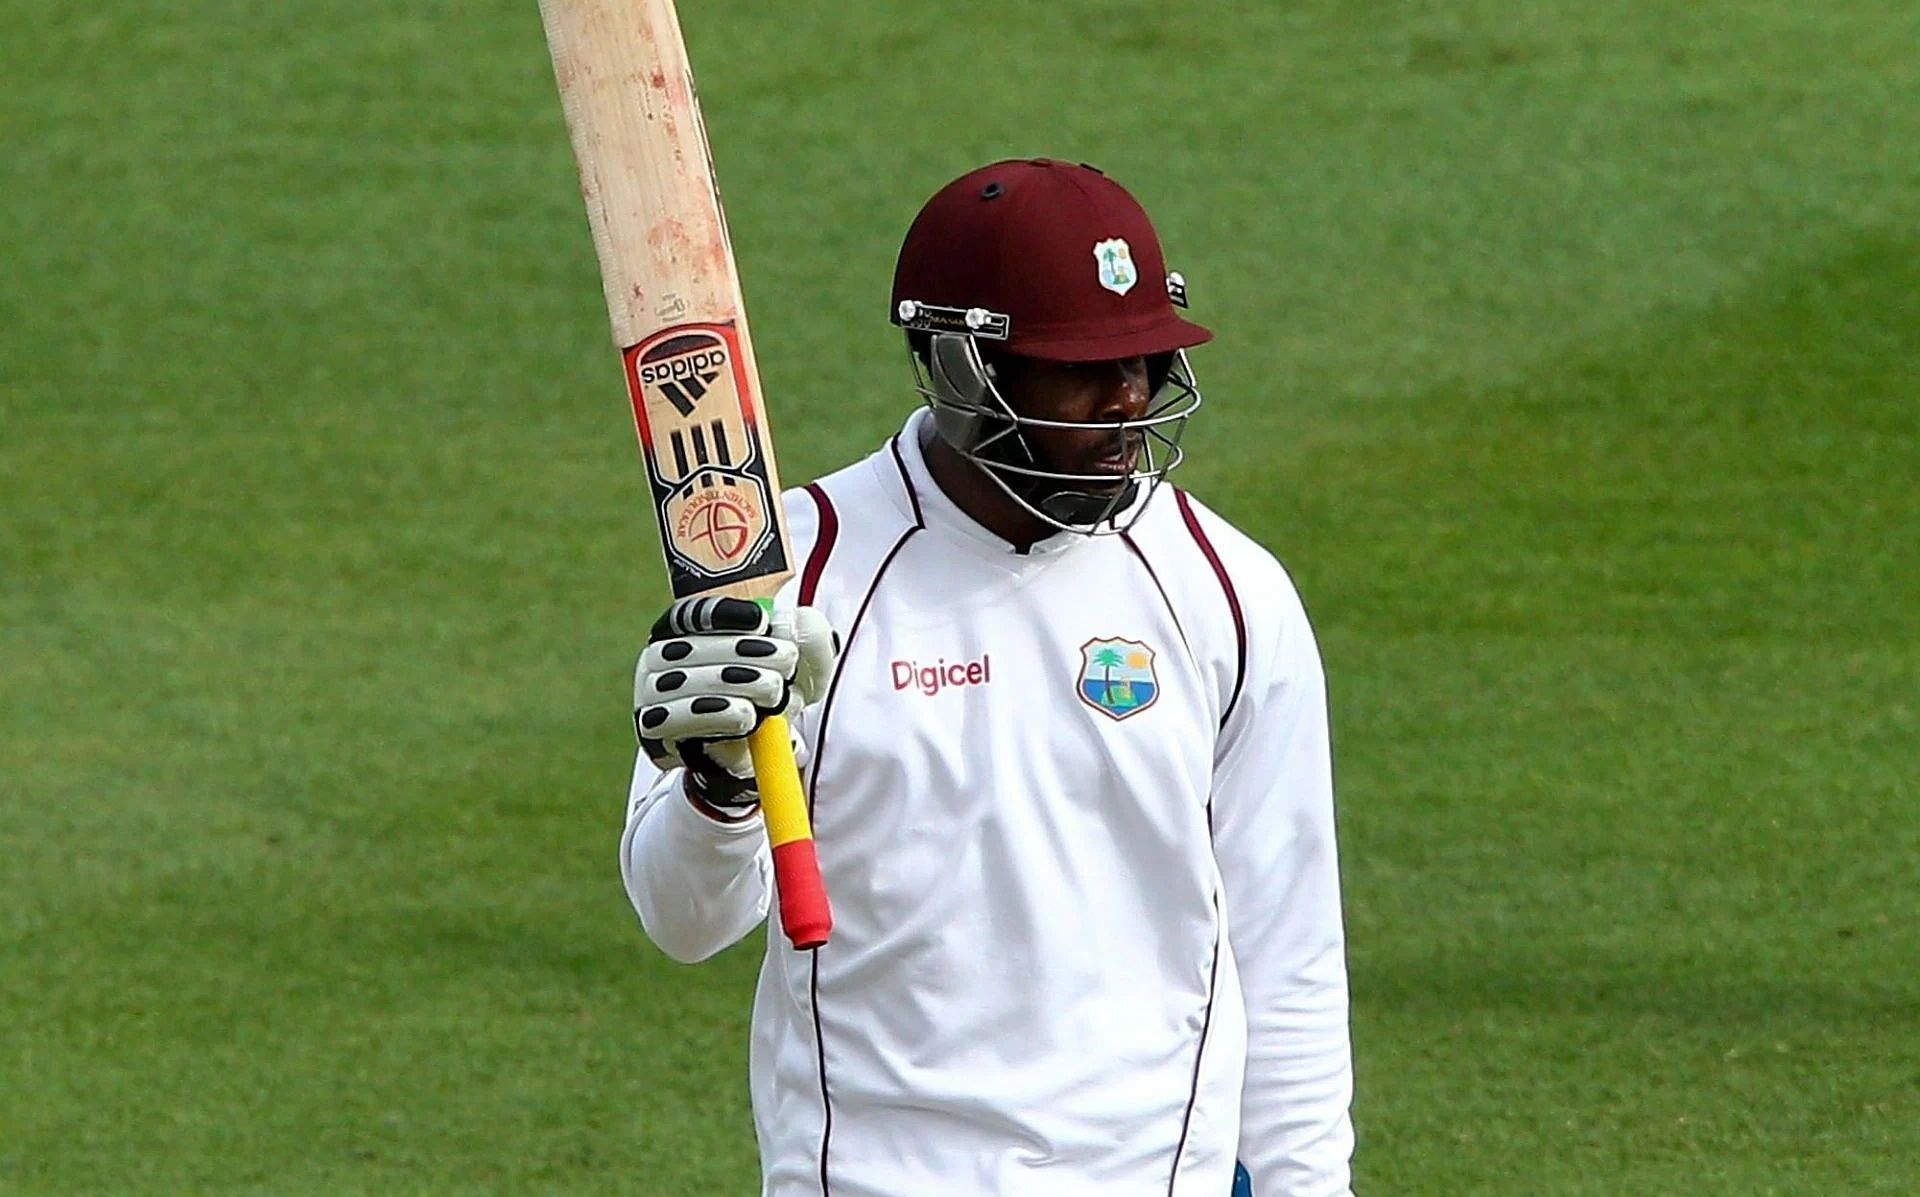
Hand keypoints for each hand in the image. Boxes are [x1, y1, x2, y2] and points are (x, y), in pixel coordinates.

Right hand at [633, 597, 837, 810]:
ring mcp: (651, 688)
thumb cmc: (770, 692)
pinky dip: (719, 714)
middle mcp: (661, 653)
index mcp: (687, 625)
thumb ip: (809, 638)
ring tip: (774, 694)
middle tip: (786, 663)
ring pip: (690, 680)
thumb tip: (796, 623)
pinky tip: (747, 716)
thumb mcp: (801, 665)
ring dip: (740, 684)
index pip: (694, 610)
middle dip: (747, 652)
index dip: (725, 613)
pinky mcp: (654, 724)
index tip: (761, 621)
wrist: (750, 748)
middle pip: (695, 645)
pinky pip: (680, 716)